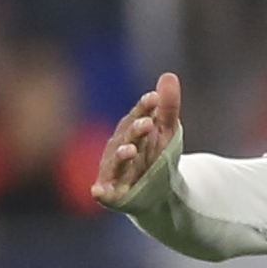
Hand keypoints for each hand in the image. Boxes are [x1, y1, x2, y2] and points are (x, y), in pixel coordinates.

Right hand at [91, 74, 187, 209]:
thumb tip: (169, 75)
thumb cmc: (156, 156)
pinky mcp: (111, 192)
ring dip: (121, 156)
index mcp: (131, 131)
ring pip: (116, 162)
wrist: (157, 192)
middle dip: (136, 130)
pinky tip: (97, 191)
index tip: (154, 98)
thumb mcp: (166, 131)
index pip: (138, 116)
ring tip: (131, 150)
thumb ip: (168, 106)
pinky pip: (104, 192)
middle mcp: (118, 147)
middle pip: (127, 137)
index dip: (144, 108)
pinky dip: (100, 191)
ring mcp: (114, 169)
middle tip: (148, 123)